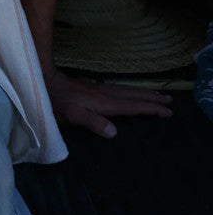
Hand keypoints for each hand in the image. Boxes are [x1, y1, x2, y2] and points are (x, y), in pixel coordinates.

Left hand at [47, 69, 172, 138]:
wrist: (44, 82)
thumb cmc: (56, 102)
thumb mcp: (71, 115)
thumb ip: (92, 122)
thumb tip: (115, 132)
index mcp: (104, 103)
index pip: (133, 106)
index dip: (150, 109)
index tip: (167, 111)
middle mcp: (105, 93)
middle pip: (134, 95)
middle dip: (152, 98)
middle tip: (170, 101)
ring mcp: (99, 89)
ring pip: (128, 90)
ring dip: (144, 93)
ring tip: (158, 95)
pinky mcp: (93, 88)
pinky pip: (120, 89)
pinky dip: (132, 91)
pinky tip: (131, 93)